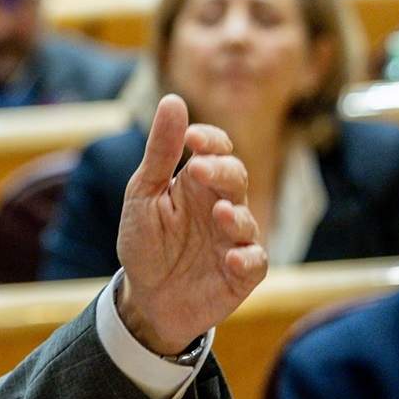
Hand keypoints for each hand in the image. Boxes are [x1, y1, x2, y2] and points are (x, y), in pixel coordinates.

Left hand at [115, 94, 267, 355]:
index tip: (191, 138)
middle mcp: (221, 206)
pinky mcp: (242, 273)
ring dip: (235, 216)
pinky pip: (254, 262)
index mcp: (197, 183)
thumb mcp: (144, 194)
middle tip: (200, 169)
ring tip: (219, 213)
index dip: (210, 141)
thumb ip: (160, 152)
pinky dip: (245, 259)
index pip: (216, 150)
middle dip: (222, 172)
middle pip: (236, 178)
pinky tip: (230, 258)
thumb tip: (174, 100)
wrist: (145, 298)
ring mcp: (234, 240)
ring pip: (246, 220)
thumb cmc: (146, 242)